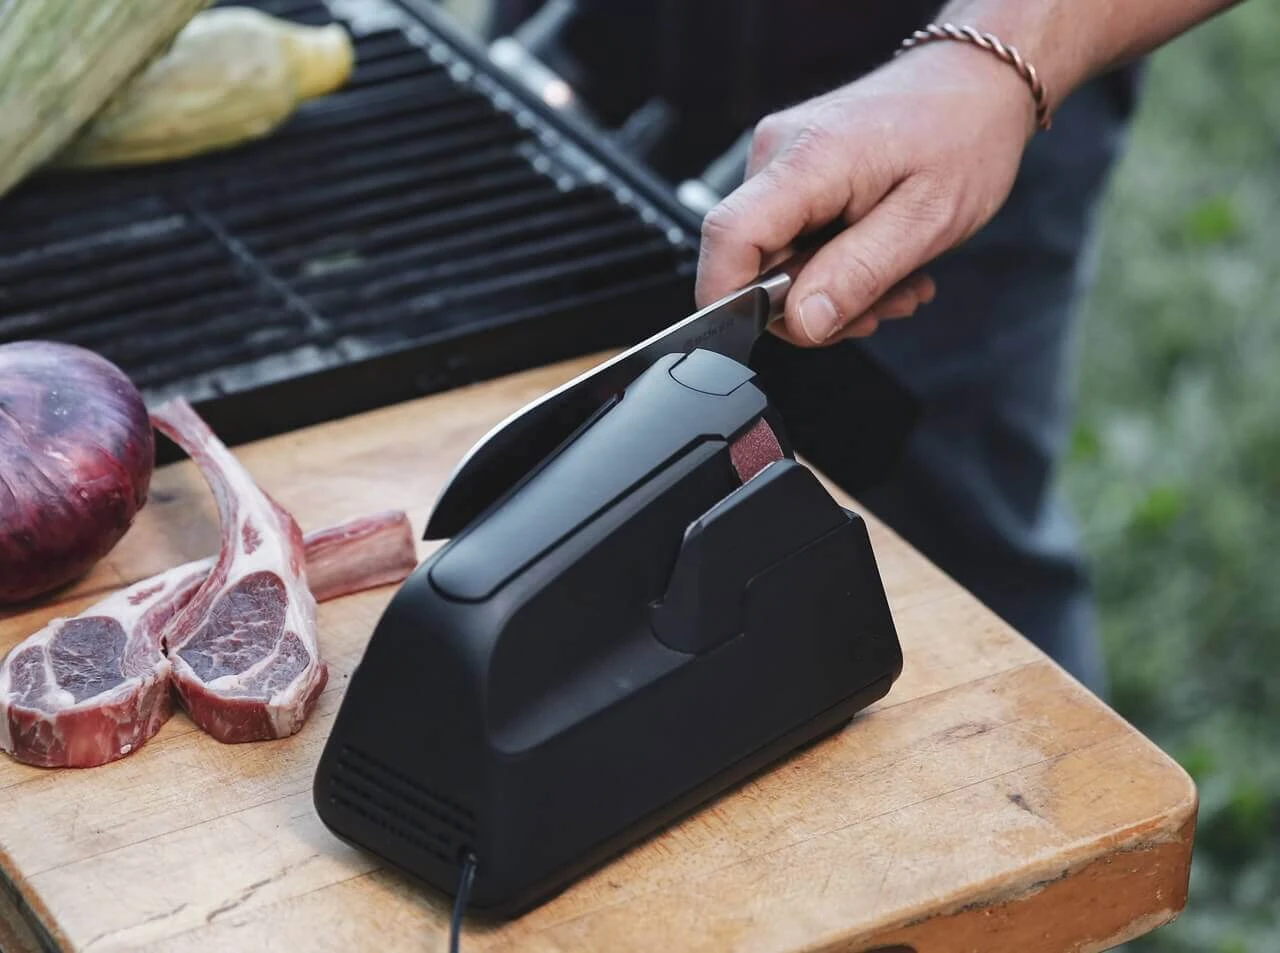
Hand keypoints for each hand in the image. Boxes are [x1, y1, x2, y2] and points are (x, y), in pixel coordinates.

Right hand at [695, 40, 1039, 345]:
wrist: (975, 84)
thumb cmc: (964, 136)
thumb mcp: (929, 221)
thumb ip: (859, 275)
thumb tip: (802, 324)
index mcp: (809, 158)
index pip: (729, 238)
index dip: (734, 299)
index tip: (785, 330)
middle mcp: (778, 152)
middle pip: (753, 261)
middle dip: (815, 303)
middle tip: (884, 303)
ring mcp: (780, 160)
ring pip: (775, 261)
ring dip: (834, 287)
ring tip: (896, 278)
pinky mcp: (790, 172)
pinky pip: (792, 242)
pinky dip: (833, 264)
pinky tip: (879, 257)